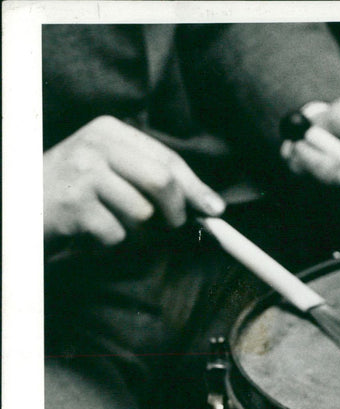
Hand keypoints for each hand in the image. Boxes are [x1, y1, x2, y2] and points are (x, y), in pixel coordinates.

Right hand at [44, 115, 225, 249]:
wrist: (20, 204)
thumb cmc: (75, 190)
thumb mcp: (112, 170)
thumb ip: (154, 180)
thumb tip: (210, 205)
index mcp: (110, 130)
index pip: (167, 160)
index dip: (196, 188)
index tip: (215, 209)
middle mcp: (96, 144)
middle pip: (161, 181)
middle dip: (175, 211)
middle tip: (173, 226)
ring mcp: (82, 172)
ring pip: (142, 213)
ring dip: (136, 231)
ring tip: (110, 222)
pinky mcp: (73, 204)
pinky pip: (117, 234)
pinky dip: (111, 242)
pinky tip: (90, 230)